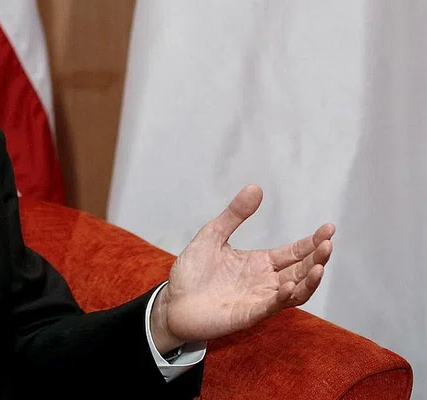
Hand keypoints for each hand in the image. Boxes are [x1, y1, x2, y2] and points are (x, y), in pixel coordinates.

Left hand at [149, 184, 333, 353]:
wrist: (173, 302)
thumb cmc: (193, 273)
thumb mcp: (213, 235)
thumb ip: (234, 215)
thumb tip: (255, 188)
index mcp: (260, 263)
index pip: (294, 252)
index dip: (312, 242)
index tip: (328, 228)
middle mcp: (265, 281)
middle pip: (301, 270)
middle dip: (317, 257)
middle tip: (328, 242)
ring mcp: (259, 299)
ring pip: (296, 292)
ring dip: (310, 280)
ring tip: (320, 264)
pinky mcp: (248, 314)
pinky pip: (271, 307)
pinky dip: (282, 297)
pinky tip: (288, 284)